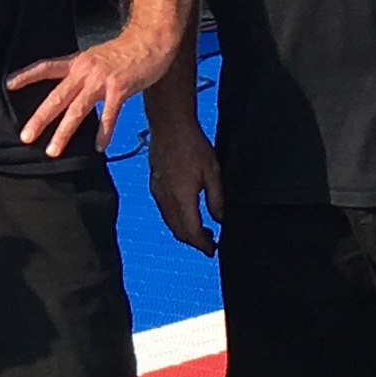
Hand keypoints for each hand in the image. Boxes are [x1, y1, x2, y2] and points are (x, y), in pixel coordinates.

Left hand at [9, 24, 176, 158]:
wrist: (151, 40)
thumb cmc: (125, 52)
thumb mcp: (96, 58)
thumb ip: (82, 74)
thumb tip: (70, 92)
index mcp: (77, 62)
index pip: (46, 67)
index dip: (27, 75)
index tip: (8, 84)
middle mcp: (85, 71)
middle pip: (57, 97)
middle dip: (40, 118)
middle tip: (25, 136)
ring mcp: (102, 80)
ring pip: (77, 110)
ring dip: (64, 132)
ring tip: (52, 151)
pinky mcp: (120, 88)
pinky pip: (109, 114)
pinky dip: (104, 132)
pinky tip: (99, 147)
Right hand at [146, 118, 222, 256]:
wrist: (169, 126)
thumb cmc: (193, 145)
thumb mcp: (213, 173)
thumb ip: (217, 200)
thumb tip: (221, 220)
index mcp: (182, 198)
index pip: (192, 232)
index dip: (203, 245)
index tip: (214, 251)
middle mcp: (166, 200)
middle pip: (178, 231)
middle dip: (194, 241)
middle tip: (210, 244)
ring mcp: (158, 193)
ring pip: (170, 223)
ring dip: (185, 231)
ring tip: (203, 231)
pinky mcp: (154, 186)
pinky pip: (164, 212)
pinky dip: (176, 220)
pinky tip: (188, 213)